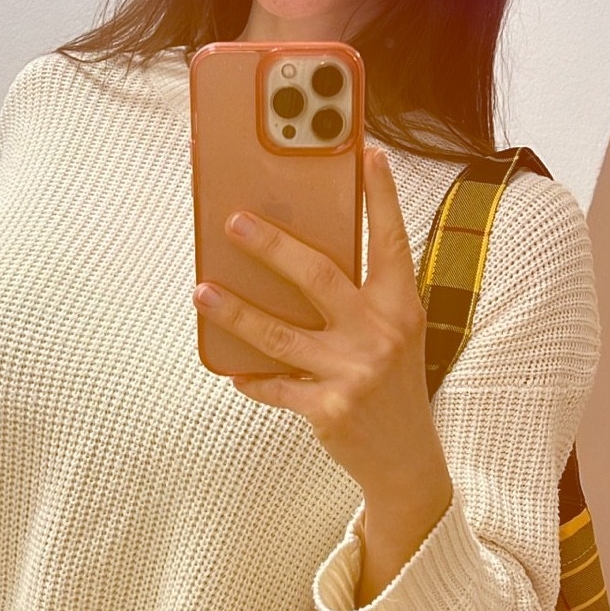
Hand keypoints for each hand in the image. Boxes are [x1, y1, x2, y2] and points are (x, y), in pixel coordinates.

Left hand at [192, 143, 453, 596]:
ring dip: (235, 310)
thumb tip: (295, 255)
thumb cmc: (391, 384)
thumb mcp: (392, 334)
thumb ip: (358, 298)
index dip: (380, 196)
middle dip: (272, 245)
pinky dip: (250, 377)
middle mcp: (381, 334)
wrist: (406, 459)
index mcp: (401, 306)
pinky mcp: (328, 409)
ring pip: (279, 333)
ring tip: (202, 289)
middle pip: (318, 277)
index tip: (367, 151)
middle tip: (233, 221)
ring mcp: (354, 373)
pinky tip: (229, 368)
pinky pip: (275, 385)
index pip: (390, 240)